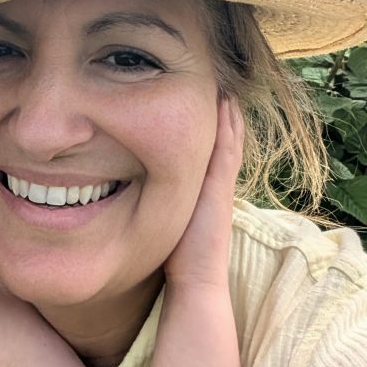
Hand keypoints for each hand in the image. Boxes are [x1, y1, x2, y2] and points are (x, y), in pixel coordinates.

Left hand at [164, 97, 243, 288]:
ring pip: (229, 141)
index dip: (212, 129)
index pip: (211, 152)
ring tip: (225, 88)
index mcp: (206, 191)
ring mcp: (221, 185)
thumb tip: (136, 188)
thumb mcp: (168, 219)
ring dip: (228, 114)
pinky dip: (228, 127)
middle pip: (225, 142)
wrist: (197, 279)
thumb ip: (160, 202)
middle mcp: (217, 184)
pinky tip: (226, 105)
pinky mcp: (220, 188)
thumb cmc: (178, 257)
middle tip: (221, 87)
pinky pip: (227, 150)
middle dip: (222, 115)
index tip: (204, 103)